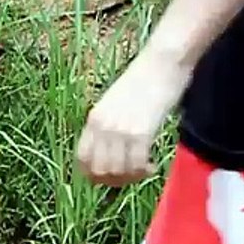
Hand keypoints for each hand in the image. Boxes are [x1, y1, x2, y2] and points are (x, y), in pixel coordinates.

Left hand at [76, 50, 192, 186]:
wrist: (162, 63)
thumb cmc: (144, 81)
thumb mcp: (114, 104)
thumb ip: (108, 126)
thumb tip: (109, 153)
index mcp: (93, 120)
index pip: (81, 159)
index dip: (93, 174)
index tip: (109, 176)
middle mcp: (102, 127)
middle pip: (98, 170)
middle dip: (113, 180)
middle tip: (130, 177)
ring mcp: (120, 131)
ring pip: (116, 171)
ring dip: (130, 178)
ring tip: (143, 171)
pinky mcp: (140, 133)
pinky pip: (136, 165)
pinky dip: (143, 171)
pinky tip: (152, 166)